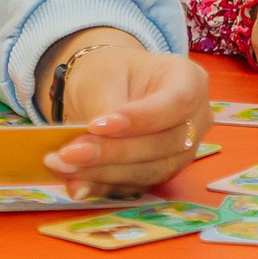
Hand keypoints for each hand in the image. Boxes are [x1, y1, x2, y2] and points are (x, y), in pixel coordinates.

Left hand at [41, 38, 211, 196]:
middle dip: (112, 153)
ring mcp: (182, 152)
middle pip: (162, 145)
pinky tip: (75, 182)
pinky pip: (135, 186)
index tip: (97, 126)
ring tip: (63, 167)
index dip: (139, 120)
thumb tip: (85, 152)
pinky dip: (102, 185)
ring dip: (103, 174)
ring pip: (149, 172)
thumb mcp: (103, 76)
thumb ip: (102, 109)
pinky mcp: (161, 173)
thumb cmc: (111, 72)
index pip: (175, 103)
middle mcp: (195, 120)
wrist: (108, 87)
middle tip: (68, 154)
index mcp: (189, 81)